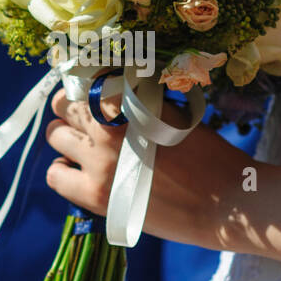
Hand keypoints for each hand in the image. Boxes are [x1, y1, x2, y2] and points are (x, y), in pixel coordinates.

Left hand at [42, 84, 247, 247]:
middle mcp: (110, 125)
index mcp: (133, 100)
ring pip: (56, 136)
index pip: (89, 76)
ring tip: (81, 146)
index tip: (91, 89)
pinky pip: (55, 175)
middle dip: (70, 106)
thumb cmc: (209, 157)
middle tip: (82, 117)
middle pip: (64, 102)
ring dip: (65, 136)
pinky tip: (76, 171)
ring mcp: (99, 160)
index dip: (87, 82)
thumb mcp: (176, 113)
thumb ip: (140, 101)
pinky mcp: (96, 193)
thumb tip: (113, 91)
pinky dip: (61, 170)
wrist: (225, 203)